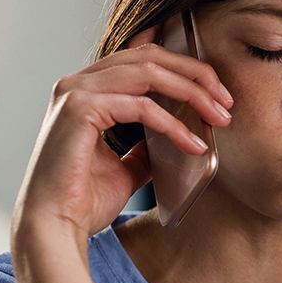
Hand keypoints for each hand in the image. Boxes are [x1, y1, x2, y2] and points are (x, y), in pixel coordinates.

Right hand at [10, 22, 235, 245]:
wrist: (54, 227)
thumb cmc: (83, 201)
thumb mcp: (126, 166)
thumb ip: (147, 145)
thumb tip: (179, 135)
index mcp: (87, 90)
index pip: (140, 57)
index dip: (182, 63)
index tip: (216, 87)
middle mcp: (78, 83)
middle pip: (149, 56)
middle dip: (195, 74)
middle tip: (227, 100)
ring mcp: (76, 92)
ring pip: (150, 73)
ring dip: (192, 93)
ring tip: (220, 116)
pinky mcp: (80, 109)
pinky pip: (142, 106)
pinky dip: (175, 125)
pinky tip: (195, 145)